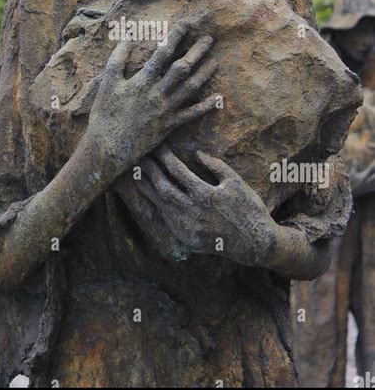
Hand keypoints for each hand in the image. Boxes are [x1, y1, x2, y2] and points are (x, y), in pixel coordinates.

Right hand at [83, 22, 218, 178]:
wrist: (107, 148)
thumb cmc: (104, 115)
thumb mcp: (107, 84)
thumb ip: (117, 59)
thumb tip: (127, 37)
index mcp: (142, 81)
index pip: (162, 53)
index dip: (176, 36)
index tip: (187, 23)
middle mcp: (157, 94)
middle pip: (182, 68)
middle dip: (196, 51)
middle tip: (209, 38)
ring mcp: (165, 110)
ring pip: (190, 88)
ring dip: (204, 74)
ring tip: (215, 62)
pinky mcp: (168, 125)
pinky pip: (190, 115)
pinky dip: (205, 107)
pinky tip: (218, 98)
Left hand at [136, 144, 277, 266]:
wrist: (253, 243)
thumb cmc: (248, 208)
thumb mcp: (236, 182)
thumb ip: (216, 166)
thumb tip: (197, 153)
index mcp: (205, 195)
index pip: (178, 171)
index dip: (165, 157)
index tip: (158, 147)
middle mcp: (193, 212)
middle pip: (163, 187)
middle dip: (150, 170)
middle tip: (140, 157)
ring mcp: (188, 226)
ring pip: (160, 204)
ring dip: (147, 187)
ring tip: (137, 174)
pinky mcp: (186, 237)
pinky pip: (166, 218)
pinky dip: (156, 204)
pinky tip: (150, 194)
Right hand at [351, 161, 374, 196]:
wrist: (348, 193)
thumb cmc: (349, 182)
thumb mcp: (351, 173)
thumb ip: (355, 165)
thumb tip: (357, 158)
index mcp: (364, 176)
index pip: (372, 168)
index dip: (374, 164)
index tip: (374, 160)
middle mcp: (368, 181)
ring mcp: (370, 186)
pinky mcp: (370, 189)